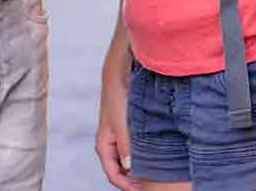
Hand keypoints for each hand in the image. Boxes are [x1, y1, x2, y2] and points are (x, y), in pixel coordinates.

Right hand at [95, 65, 139, 190]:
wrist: (118, 76)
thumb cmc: (116, 98)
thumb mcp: (121, 125)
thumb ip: (125, 146)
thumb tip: (129, 167)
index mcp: (103, 145)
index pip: (113, 174)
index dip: (126, 185)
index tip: (140, 189)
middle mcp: (109, 143)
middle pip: (119, 170)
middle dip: (132, 179)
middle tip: (148, 184)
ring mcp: (116, 136)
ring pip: (125, 160)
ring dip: (136, 167)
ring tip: (152, 172)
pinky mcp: (125, 129)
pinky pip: (131, 148)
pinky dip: (139, 154)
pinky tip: (150, 154)